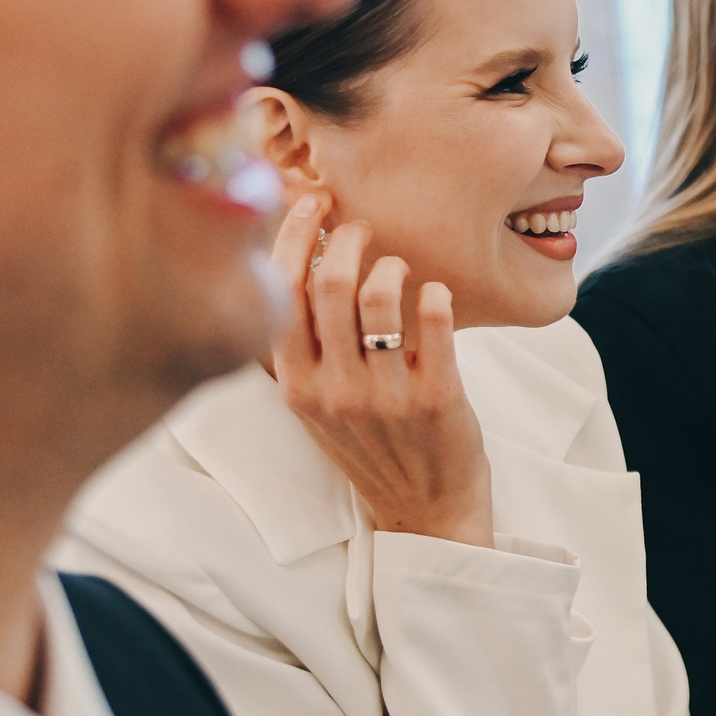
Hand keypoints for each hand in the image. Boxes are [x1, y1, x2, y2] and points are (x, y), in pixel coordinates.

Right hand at [266, 195, 494, 547]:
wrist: (424, 511)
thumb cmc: (371, 444)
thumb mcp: (317, 402)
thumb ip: (304, 344)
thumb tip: (298, 257)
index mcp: (296, 385)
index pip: (279, 293)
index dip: (292, 235)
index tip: (312, 203)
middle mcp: (333, 389)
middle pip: (329, 284)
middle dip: (346, 238)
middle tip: (361, 230)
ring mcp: (384, 395)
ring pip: (379, 296)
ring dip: (391, 264)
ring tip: (398, 267)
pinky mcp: (436, 398)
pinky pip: (433, 323)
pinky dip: (434, 294)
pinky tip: (435, 293)